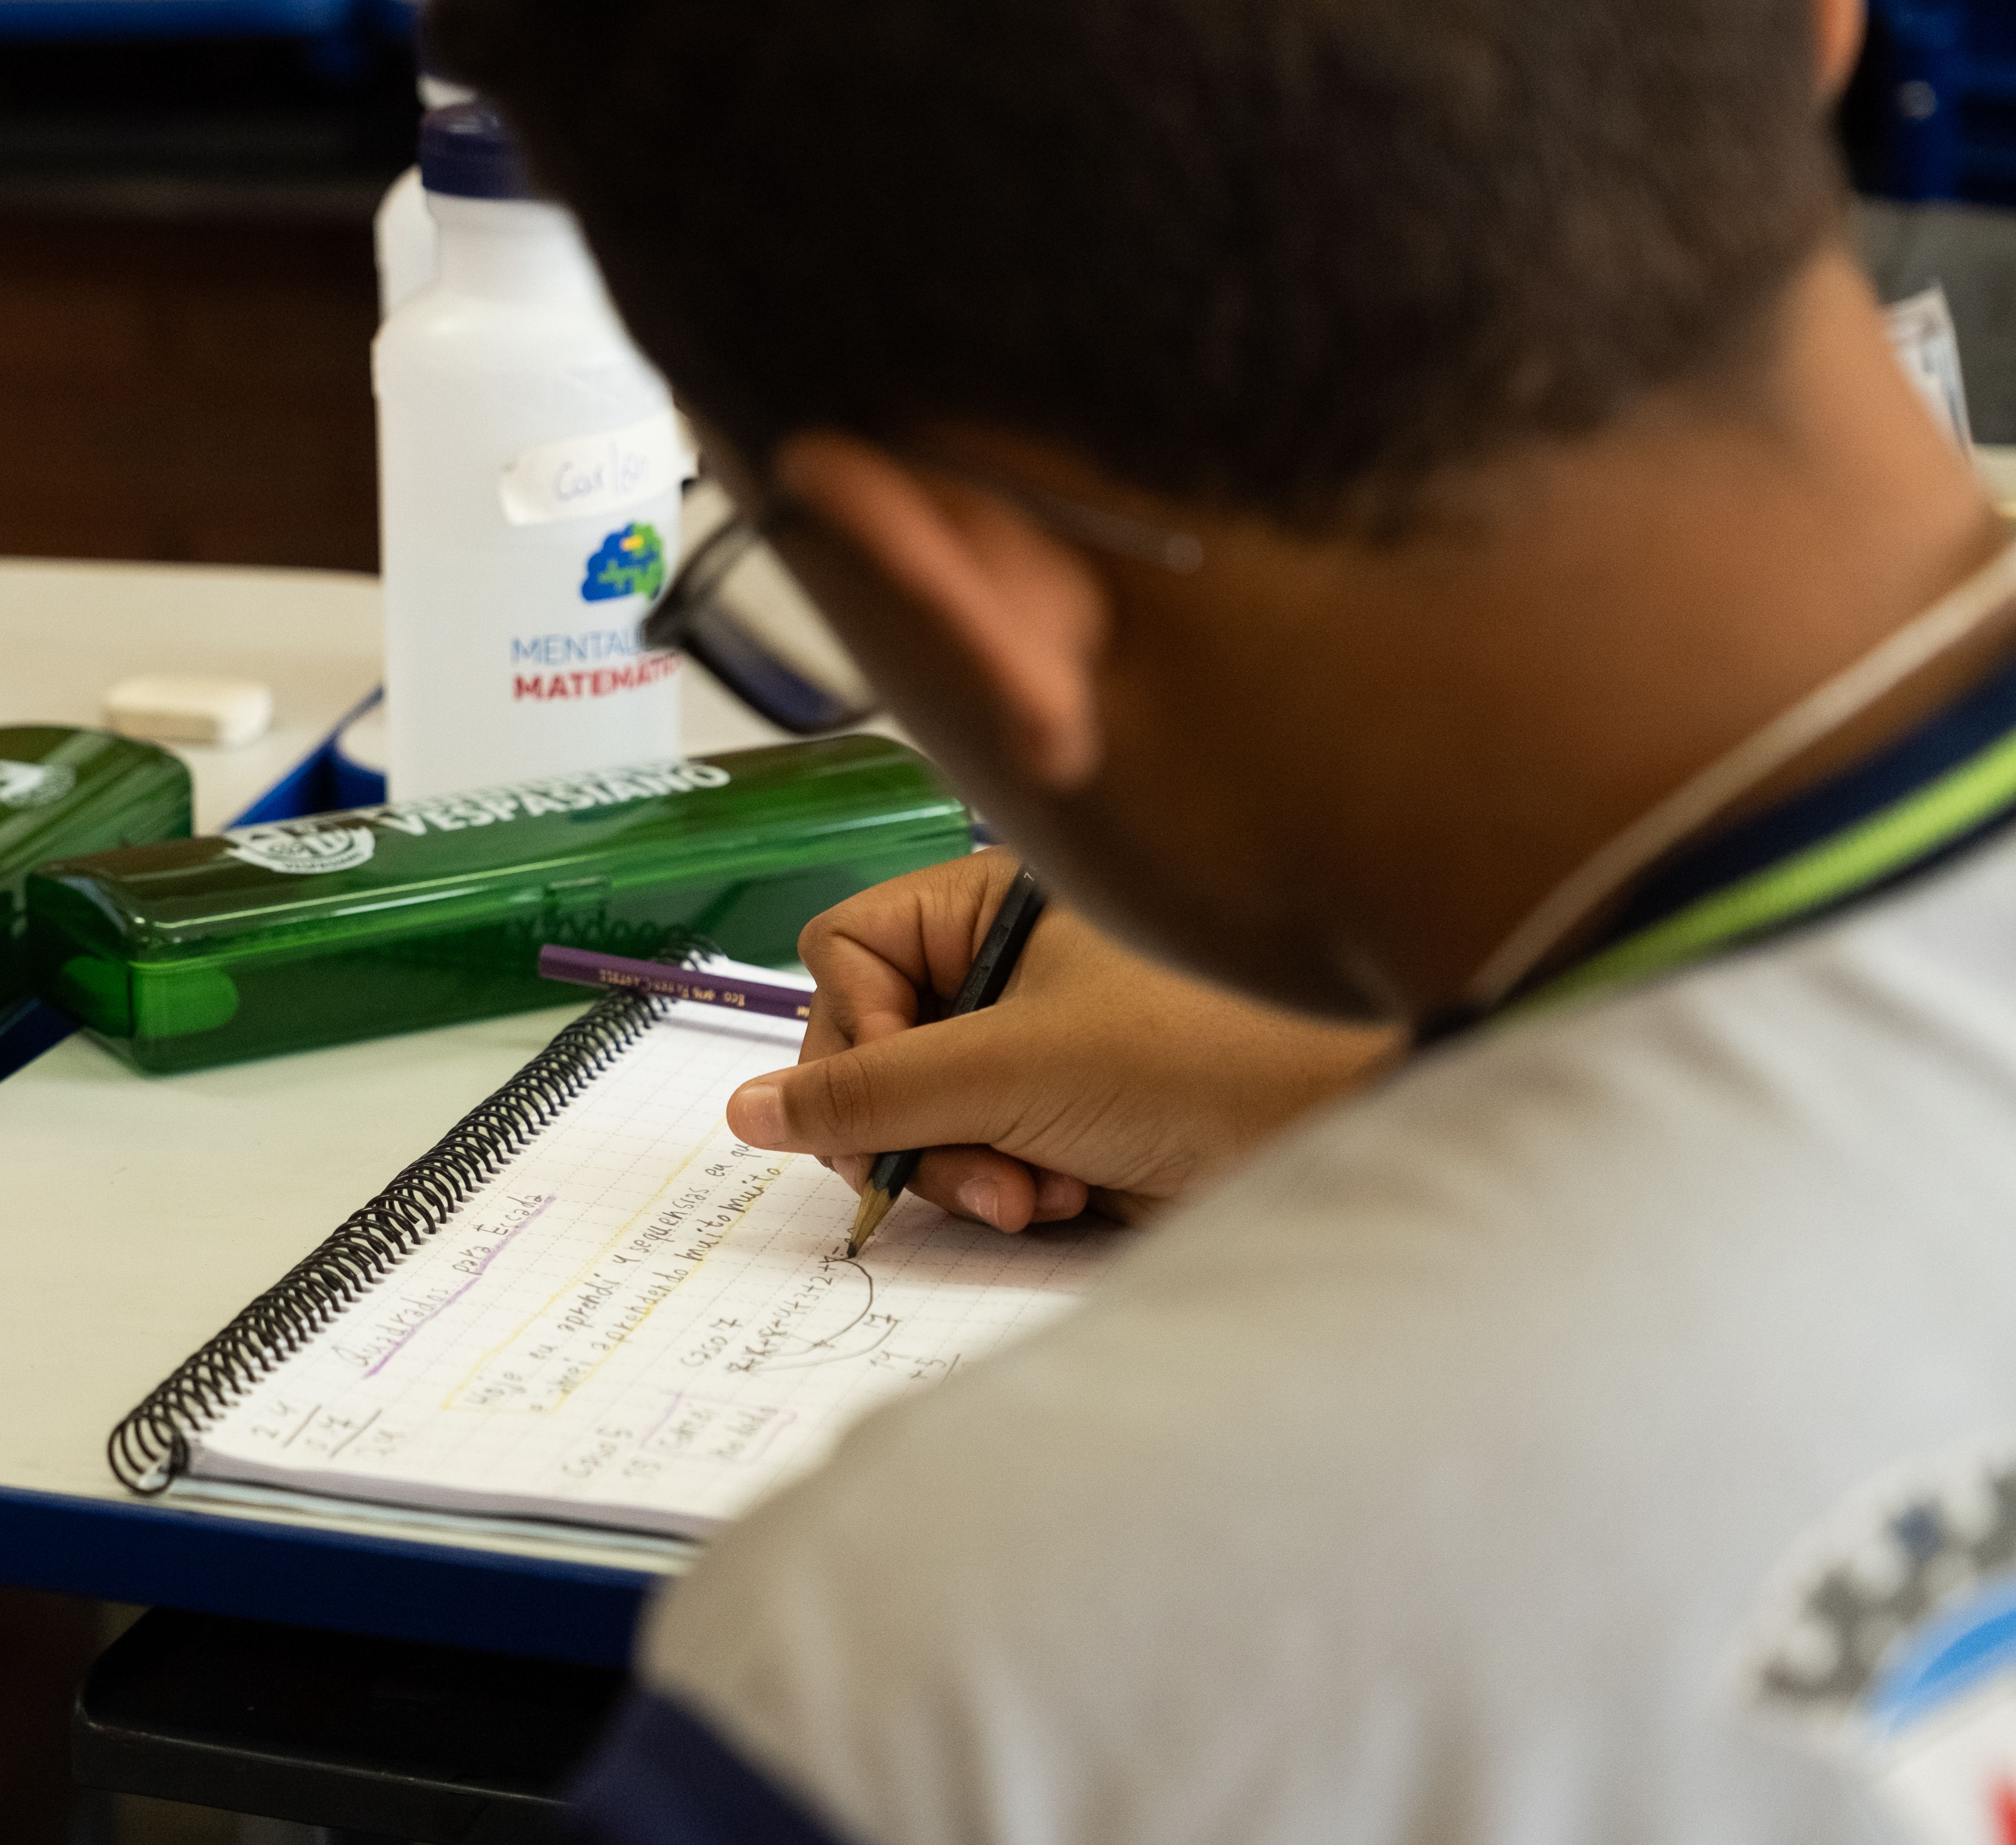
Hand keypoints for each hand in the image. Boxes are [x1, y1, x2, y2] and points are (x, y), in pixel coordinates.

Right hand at [726, 849, 1401, 1229]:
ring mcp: (1039, 1045)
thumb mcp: (1013, 1068)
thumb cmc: (1205, 1057)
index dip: (850, 1032)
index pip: (848, 957)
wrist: (1359, 1122)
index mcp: (992, 904)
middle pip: (874, 1048)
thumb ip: (870, 1092)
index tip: (896, 1092)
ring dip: (964, 1169)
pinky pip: (983, 1160)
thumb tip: (745, 1111)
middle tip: (968, 1169)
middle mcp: (1008, 965)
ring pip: (925, 1119)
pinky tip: (1062, 1199)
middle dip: (910, 1124)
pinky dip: (1009, 1191)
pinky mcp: (1071, 1120)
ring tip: (1031, 1192)